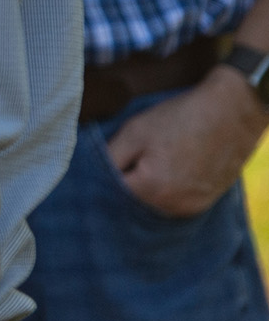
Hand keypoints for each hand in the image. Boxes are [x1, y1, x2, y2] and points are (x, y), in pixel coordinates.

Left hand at [109, 66, 268, 217]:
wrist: (231, 113)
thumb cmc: (181, 119)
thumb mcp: (135, 132)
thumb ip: (110, 157)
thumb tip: (89, 174)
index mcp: (152, 189)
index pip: (111, 192)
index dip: (103, 176)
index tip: (103, 163)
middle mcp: (172, 206)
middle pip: (132, 201)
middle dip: (124, 183)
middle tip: (128, 159)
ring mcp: (191, 207)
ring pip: (152, 203)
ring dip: (145, 188)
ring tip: (151, 161)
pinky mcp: (203, 203)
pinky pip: (173, 202)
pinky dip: (165, 190)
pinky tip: (166, 169)